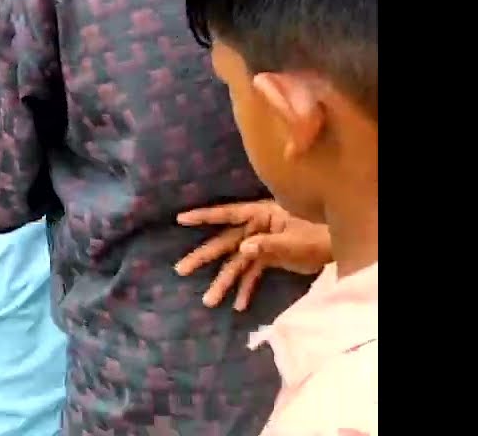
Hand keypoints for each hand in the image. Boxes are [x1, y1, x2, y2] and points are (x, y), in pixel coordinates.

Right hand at [174, 199, 331, 310]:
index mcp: (260, 215)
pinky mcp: (268, 259)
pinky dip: (245, 289)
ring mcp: (260, 245)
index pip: (227, 214)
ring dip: (223, 283)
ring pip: (236, 264)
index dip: (204, 217)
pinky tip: (238, 305)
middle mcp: (255, 229)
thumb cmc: (318, 237)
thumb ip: (269, 245)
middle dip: (203, 257)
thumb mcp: (294, 241)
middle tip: (181, 269)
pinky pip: (251, 275)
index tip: (180, 219)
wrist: (338, 246)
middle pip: (225, 243)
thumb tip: (243, 249)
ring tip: (208, 301)